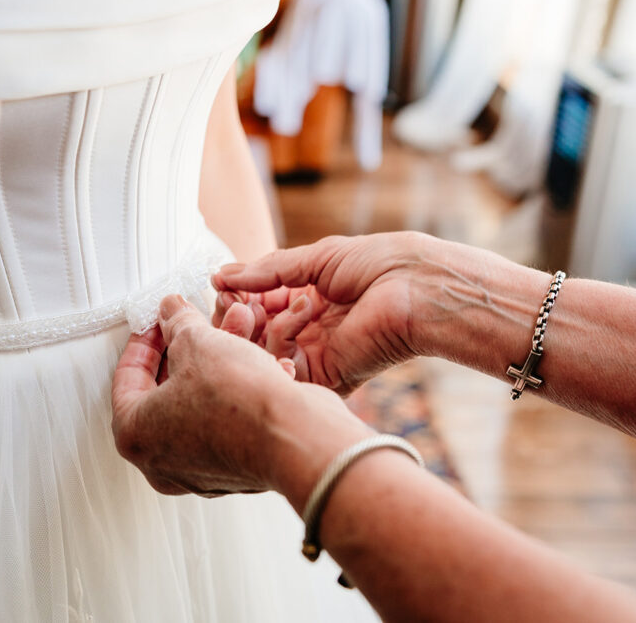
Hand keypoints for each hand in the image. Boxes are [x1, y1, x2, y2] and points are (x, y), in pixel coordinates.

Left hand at [111, 294, 350, 497]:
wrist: (297, 438)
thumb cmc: (239, 403)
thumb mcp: (197, 342)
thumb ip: (178, 323)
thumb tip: (172, 312)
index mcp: (135, 435)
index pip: (126, 378)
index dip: (144, 340)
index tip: (159, 322)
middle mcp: (163, 461)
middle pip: (167, 389)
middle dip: (190, 346)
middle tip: (197, 323)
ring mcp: (201, 468)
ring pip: (202, 400)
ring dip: (221, 359)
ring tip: (241, 327)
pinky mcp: (237, 467)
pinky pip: (230, 418)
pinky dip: (243, 388)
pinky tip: (263, 361)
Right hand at [210, 234, 420, 393]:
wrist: (415, 286)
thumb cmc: (378, 264)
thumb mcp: (313, 258)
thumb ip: (266, 272)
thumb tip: (220, 276)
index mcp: (306, 300)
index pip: (255, 306)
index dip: (236, 297)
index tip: (224, 286)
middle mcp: (308, 330)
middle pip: (253, 334)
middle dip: (239, 316)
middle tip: (238, 301)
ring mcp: (315, 355)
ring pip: (262, 355)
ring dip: (258, 327)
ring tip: (267, 307)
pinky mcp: (325, 375)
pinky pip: (285, 370)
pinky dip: (279, 345)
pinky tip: (298, 319)